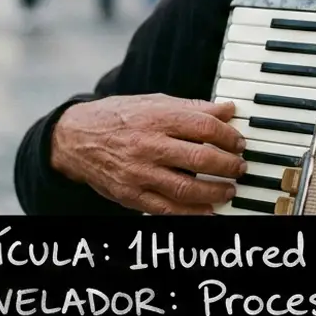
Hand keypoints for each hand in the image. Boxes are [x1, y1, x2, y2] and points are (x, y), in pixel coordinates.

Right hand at [51, 94, 246, 214]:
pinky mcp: (130, 195)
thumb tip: (227, 109)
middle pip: (200, 157)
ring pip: (186, 186)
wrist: (76, 139)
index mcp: (156, 117)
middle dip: (228, 165)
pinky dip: (192, 213)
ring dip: (215, 191)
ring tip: (229, 190)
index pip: (204, 125)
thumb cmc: (119, 117)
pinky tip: (208, 211)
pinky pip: (167, 209)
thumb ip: (192, 107)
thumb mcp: (153, 102)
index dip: (229, 135)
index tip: (239, 142)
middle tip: (240, 167)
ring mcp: (138, 172)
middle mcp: (148, 144)